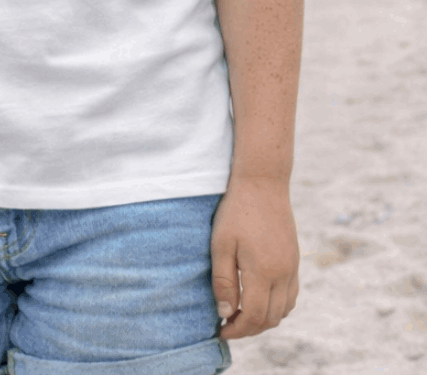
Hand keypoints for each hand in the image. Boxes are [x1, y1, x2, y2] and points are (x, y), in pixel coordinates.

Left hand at [211, 176, 298, 338]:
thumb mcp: (220, 244)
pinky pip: (291, 296)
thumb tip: (226, 311)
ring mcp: (292, 268)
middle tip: (228, 324)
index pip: (254, 316)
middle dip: (249, 328)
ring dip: (264, 319)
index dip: (237, 329)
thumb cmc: (236, 212)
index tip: (221, 330)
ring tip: (241, 314)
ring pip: (284, 310)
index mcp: (263, 272)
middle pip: (271, 318)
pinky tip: (260, 300)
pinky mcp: (295, 260)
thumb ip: (223, 280)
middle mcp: (283, 274)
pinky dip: (277, 307)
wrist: (263, 184)